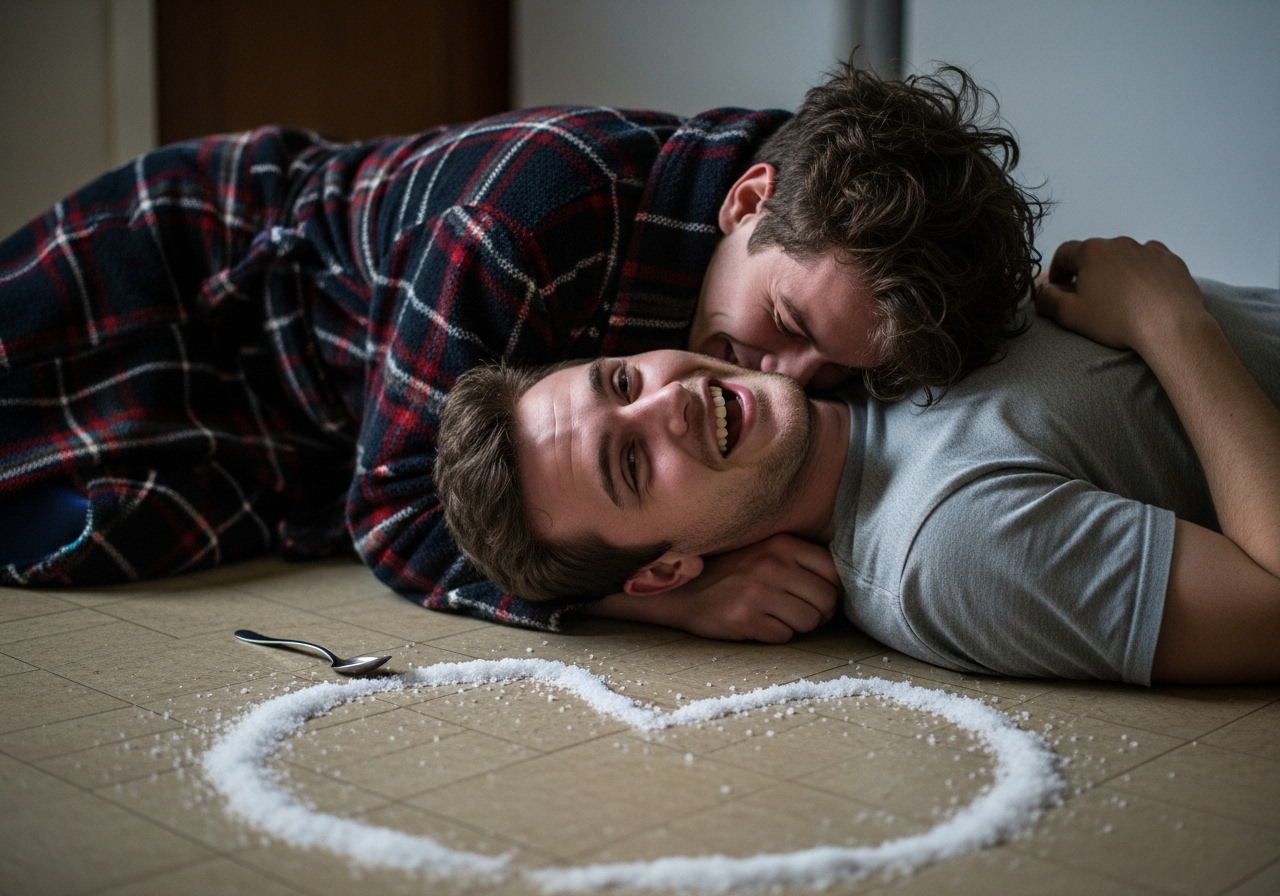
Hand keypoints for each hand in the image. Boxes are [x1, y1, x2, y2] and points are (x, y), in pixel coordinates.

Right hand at [585, 534, 839, 642]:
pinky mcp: (746, 618)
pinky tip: (758, 624)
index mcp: (782, 544)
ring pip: (809, 622)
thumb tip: (838, 583)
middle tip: (798, 612)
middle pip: (826, 601)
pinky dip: (775, 635)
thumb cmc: (728, 571)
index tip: (814, 596)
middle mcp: (773, 564)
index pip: (834, 572)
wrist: (680, 589)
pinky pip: (784, 637)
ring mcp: (759, 592)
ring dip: (797, 626)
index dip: (829, 590)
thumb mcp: (764, 550)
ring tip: (776, 617)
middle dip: (818, 613)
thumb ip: (798, 558)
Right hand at [1034, 236, 1206, 354]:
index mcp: (1092, 252)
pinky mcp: (1172, 260)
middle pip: (1096, 253)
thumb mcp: (1070, 315)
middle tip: (1089, 296)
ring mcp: (1149, 249)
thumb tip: (1039, 290)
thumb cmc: (1115, 319)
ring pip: (1124, 256)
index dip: (1056, 270)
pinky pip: (1151, 262)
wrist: (1170, 324)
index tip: (1058, 287)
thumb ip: (1047, 300)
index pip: (1064, 253)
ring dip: (1117, 271)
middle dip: (1088, 271)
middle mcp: (1120, 243)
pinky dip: (1144, 273)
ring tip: (1120, 297)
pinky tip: (1146, 293)